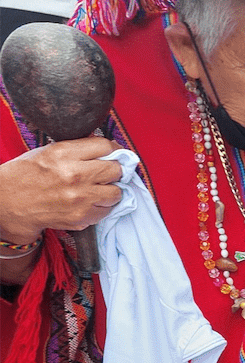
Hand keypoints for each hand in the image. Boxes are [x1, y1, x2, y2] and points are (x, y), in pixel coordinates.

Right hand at [0, 137, 121, 245]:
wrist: (9, 202)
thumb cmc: (27, 174)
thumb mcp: (48, 151)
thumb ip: (78, 150)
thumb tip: (108, 150)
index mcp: (64, 154)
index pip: (106, 146)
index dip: (113, 150)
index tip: (113, 154)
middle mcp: (75, 175)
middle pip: (116, 169)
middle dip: (114, 170)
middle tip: (107, 172)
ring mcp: (80, 198)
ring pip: (117, 192)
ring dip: (110, 190)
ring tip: (98, 189)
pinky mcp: (82, 217)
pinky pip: (107, 210)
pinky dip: (102, 206)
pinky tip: (89, 202)